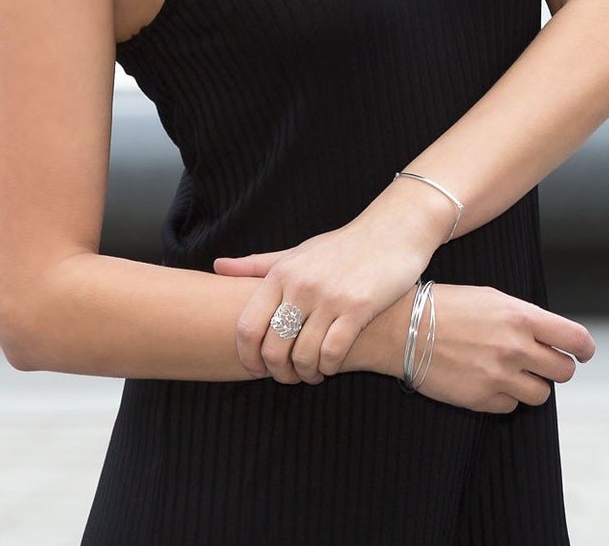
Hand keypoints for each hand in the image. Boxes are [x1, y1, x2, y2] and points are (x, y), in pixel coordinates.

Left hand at [213, 192, 446, 384]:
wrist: (391, 232)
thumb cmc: (340, 247)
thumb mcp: (296, 252)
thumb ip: (257, 265)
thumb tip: (217, 267)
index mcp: (281, 273)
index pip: (248, 326)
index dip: (247, 356)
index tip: (256, 368)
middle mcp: (301, 285)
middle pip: (274, 347)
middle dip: (277, 372)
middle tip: (286, 377)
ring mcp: (330, 297)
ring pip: (303, 355)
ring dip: (305, 374)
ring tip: (310, 374)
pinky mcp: (359, 307)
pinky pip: (333, 353)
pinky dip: (328, 368)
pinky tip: (330, 366)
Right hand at [408, 284, 595, 412]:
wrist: (402, 328)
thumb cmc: (446, 306)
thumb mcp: (491, 299)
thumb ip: (526, 318)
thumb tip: (554, 338)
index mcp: (521, 317)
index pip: (576, 340)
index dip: (585, 349)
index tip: (583, 352)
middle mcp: (515, 348)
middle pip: (564, 371)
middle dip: (557, 367)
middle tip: (543, 361)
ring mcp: (499, 376)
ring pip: (541, 394)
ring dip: (531, 384)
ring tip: (509, 369)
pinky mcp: (482, 400)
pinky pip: (510, 406)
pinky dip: (504, 396)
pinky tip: (485, 379)